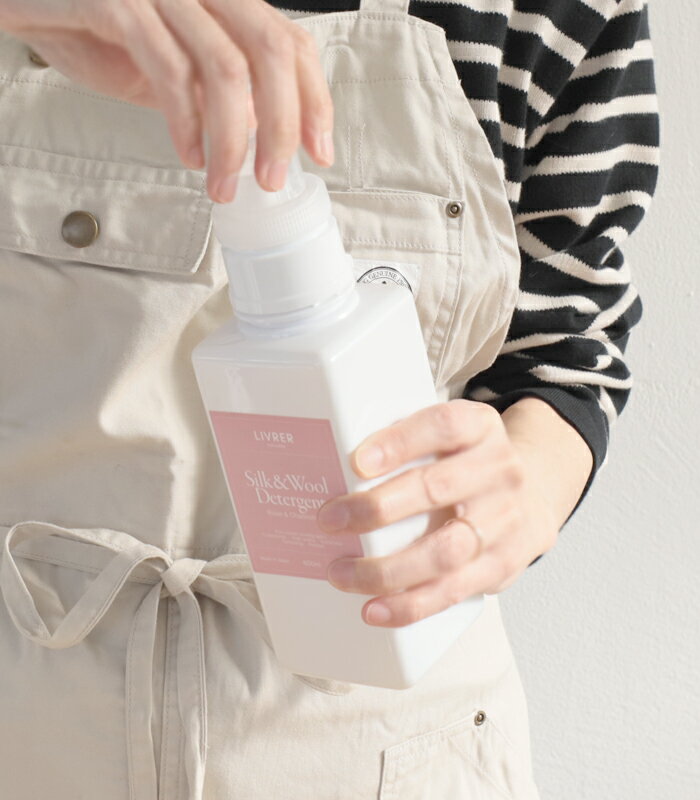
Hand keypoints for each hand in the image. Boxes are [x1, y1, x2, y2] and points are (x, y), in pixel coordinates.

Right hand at [0, 0, 333, 201]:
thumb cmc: (90, 23)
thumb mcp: (168, 61)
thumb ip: (212, 88)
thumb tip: (256, 134)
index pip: (290, 42)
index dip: (314, 100)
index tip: (319, 151)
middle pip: (271, 51)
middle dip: (281, 126)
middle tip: (273, 179)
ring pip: (225, 66)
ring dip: (232, 140)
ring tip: (224, 183)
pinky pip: (167, 68)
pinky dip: (185, 121)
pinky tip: (189, 154)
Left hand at [316, 399, 558, 627]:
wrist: (531, 497)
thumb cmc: (468, 465)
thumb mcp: (450, 438)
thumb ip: (406, 443)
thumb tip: (329, 465)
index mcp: (479, 427)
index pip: (442, 425)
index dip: (399, 442)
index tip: (357, 462)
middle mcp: (499, 471)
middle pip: (436, 488)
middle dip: (376, 508)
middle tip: (329, 520)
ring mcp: (504, 521)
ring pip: (445, 550)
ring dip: (386, 568)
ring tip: (341, 572)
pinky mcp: (501, 565)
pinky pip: (453, 591)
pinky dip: (410, 604)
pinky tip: (375, 608)